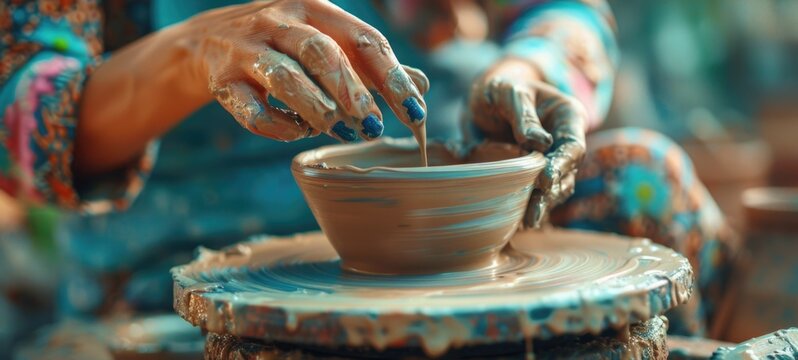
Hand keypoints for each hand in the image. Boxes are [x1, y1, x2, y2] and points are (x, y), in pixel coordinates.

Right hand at [181, 0, 428, 141]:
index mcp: (316, 9)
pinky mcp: (223, 80)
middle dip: (352, 92)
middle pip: (321, 52)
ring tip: (337, 129)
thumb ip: (371, 65)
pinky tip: (298, 132)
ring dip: (316, 107)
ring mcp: (248, 49)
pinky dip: (278, 126)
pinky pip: (251, 109)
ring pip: (284, 77)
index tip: (415, 112)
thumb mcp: (329, 42)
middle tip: (373, 126)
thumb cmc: (285, 44)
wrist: (209, 42)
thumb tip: (421, 85)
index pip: (363, 40)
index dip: (392, 77)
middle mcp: (280, 21)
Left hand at [467, 57, 585, 227]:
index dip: (562, 165)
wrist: (486, 101)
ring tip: (527, 221)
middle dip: (551, 193)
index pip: (573, 145)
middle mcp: (565, 140)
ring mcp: (553, 158)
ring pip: (556, 187)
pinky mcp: (537, 173)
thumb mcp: (508, 92)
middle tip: (533, 213)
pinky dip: (532, 205)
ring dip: (543, 205)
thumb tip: (538, 142)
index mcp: (568, 116)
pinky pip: (540, 193)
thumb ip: (522, 114)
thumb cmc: (500, 90)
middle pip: (567, 172)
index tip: (544, 180)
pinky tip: (520, 221)